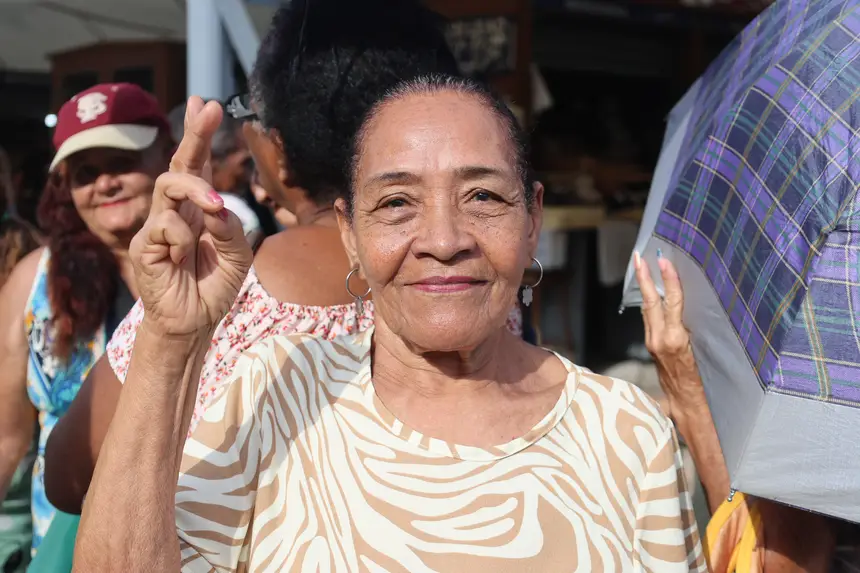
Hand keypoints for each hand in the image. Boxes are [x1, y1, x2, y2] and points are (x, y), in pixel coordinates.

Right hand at [130, 97, 252, 335]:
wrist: (194, 322)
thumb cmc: (213, 287)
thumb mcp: (237, 256)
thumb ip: (231, 229)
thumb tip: (215, 205)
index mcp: (199, 210)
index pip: (197, 167)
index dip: (199, 136)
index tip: (206, 104)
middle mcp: (177, 212)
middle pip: (179, 164)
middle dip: (194, 134)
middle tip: (209, 110)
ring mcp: (158, 226)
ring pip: (169, 185)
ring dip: (196, 190)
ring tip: (215, 205)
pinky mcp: (145, 245)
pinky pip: (166, 225)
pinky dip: (184, 238)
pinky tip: (186, 258)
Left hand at [635, 252, 707, 419]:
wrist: (686, 403)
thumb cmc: (702, 382)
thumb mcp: (702, 353)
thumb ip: (690, 330)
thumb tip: (685, 304)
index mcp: (675, 340)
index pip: (671, 303)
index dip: (669, 281)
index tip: (663, 262)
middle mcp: (660, 339)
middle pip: (651, 302)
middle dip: (644, 278)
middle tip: (639, 257)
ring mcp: (653, 342)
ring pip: (648, 309)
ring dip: (645, 287)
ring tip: (641, 267)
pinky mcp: (652, 346)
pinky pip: (650, 319)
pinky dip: (651, 302)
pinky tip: (651, 293)